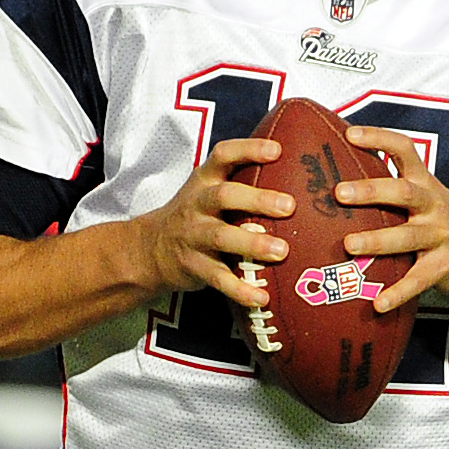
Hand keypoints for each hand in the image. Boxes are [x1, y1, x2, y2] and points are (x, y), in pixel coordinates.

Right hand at [124, 138, 293, 313]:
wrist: (150, 250)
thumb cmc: (195, 216)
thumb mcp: (208, 191)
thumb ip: (241, 183)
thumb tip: (298, 176)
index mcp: (204, 181)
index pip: (223, 156)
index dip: (248, 150)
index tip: (277, 150)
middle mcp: (198, 205)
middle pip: (225, 196)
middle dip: (257, 199)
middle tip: (289, 206)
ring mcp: (194, 236)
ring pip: (222, 237)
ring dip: (252, 244)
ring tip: (282, 251)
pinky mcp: (195, 267)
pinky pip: (219, 279)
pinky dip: (240, 290)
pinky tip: (262, 298)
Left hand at [333, 129, 448, 318]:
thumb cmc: (441, 223)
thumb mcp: (425, 198)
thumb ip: (392, 188)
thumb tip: (339, 178)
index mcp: (425, 183)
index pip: (405, 150)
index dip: (379, 138)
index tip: (350, 133)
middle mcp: (434, 205)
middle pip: (403, 193)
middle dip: (371, 191)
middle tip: (339, 193)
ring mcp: (442, 236)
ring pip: (407, 237)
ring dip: (377, 241)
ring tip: (349, 246)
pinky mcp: (445, 266)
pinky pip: (418, 280)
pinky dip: (397, 293)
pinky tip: (377, 303)